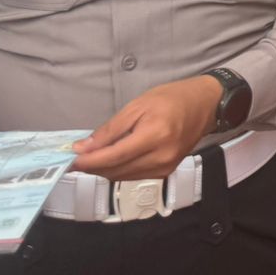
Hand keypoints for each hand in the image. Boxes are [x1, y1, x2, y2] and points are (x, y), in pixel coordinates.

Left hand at [71, 76, 224, 180]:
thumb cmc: (171, 98)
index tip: (70, 159)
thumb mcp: (138, 105)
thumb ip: (111, 129)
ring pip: (123, 177)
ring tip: (91, 158)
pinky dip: (119, 170)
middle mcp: (161, 157)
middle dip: (93, 167)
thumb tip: (84, 148)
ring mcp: (165, 168)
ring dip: (104, 170)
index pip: (114, 156)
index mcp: (155, 135)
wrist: (205, 105)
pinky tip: (112, 160)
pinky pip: (134, 176)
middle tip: (76, 158)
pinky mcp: (166, 172)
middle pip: (116, 171)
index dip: (89, 161)